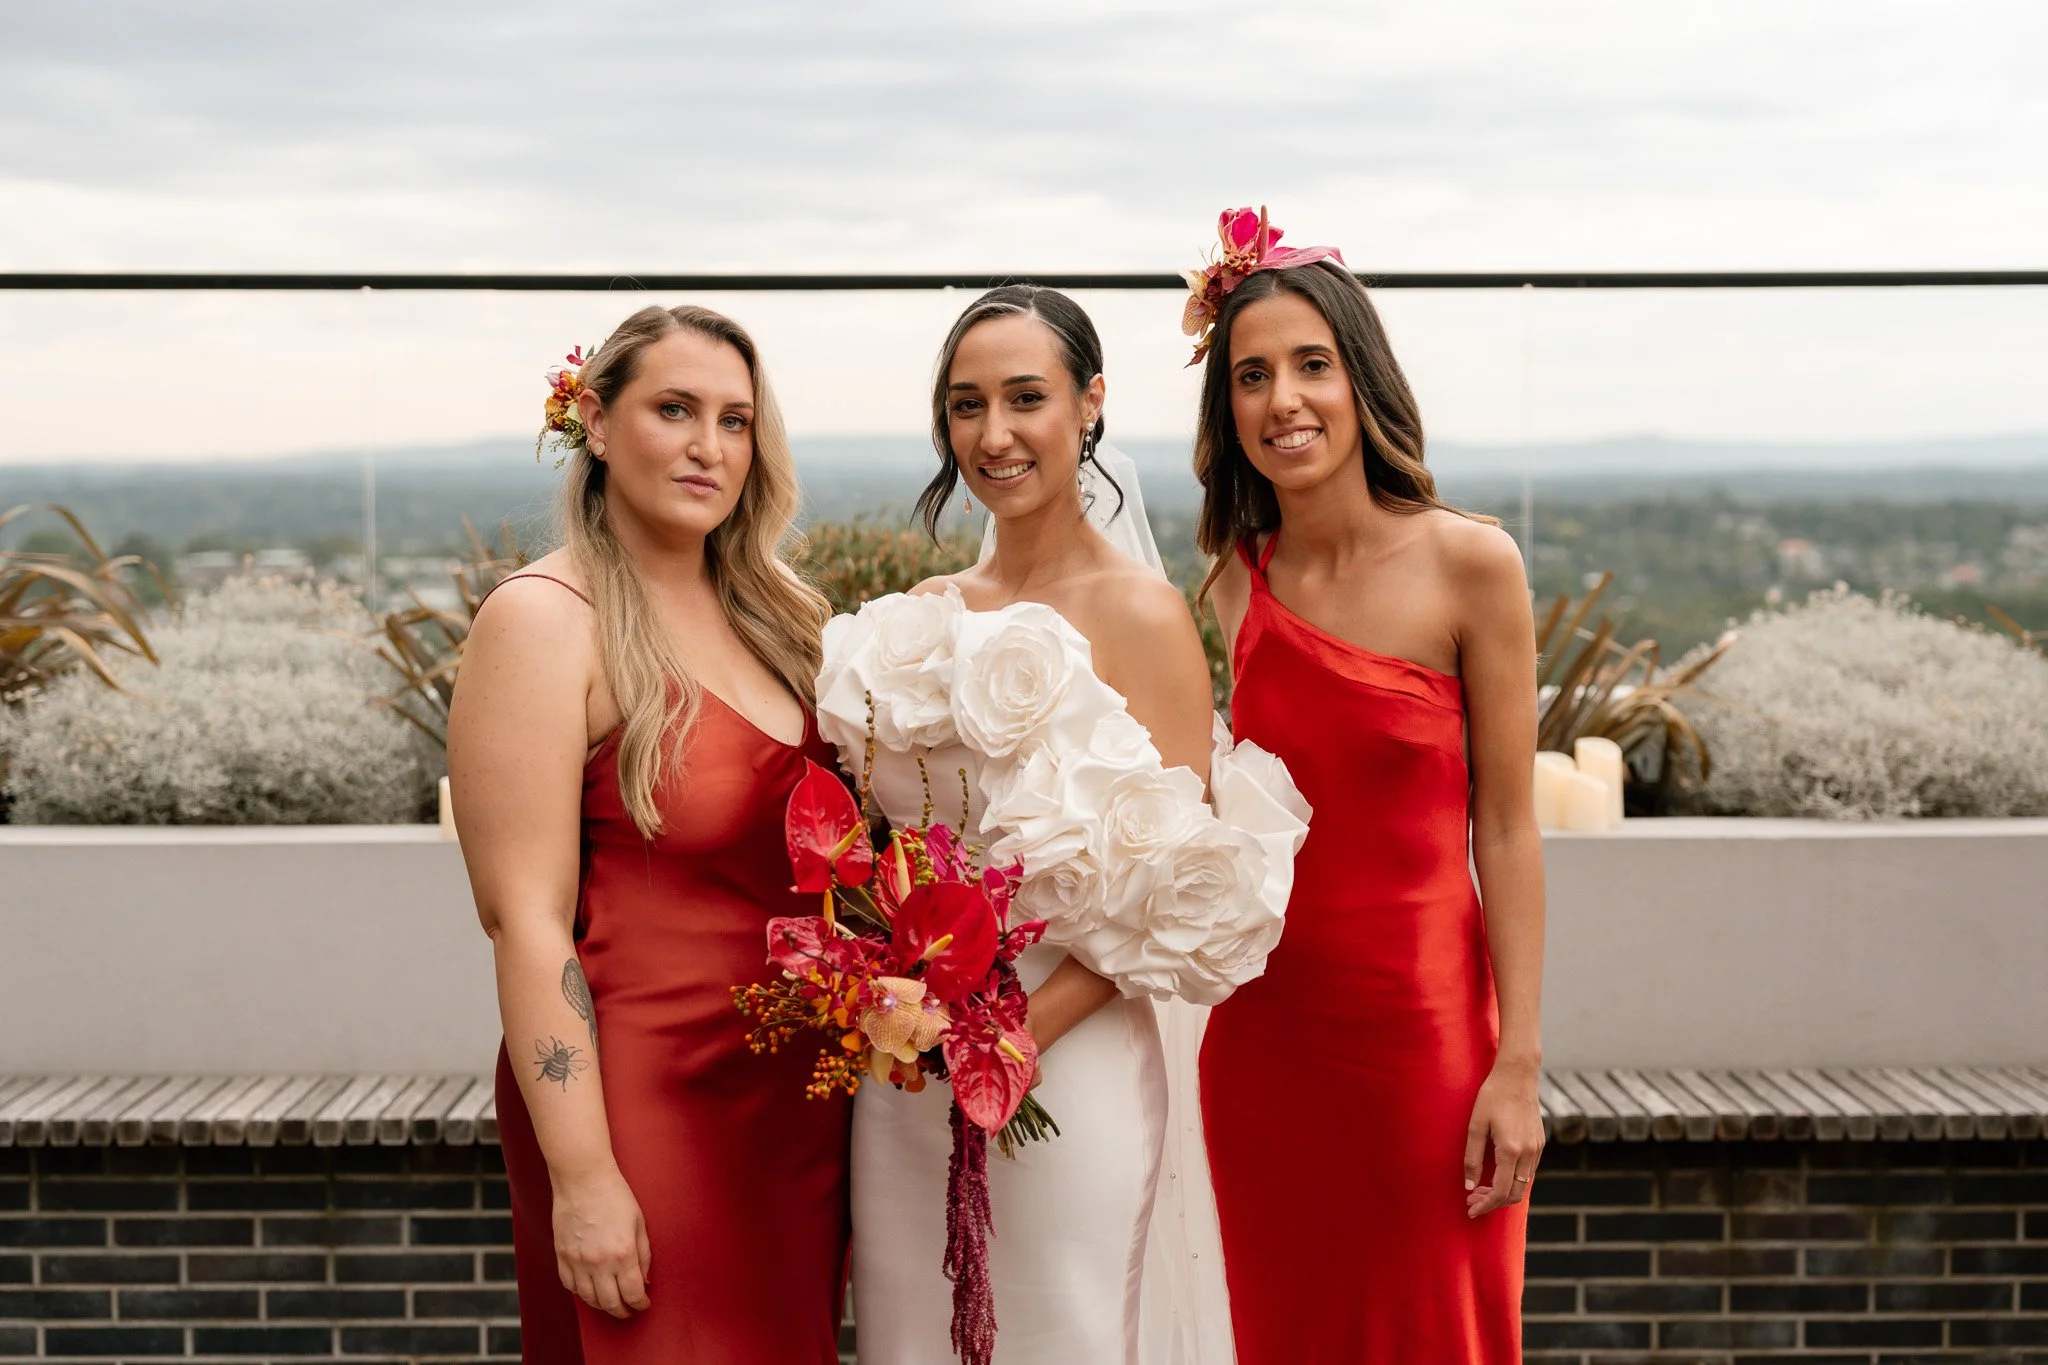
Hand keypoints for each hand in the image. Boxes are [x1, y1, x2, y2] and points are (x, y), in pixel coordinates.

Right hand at [551, 1161, 651, 1317]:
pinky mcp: (562, 1256)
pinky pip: (569, 1285)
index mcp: (623, 1253)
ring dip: (602, 1305)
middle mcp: (599, 1262)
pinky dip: (581, 1293)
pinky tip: (589, 1290)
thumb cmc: (615, 1196)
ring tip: (611, 1302)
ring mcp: (577, 1261)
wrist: (583, 1179)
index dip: (640, 1303)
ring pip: (589, 1299)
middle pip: (610, 1303)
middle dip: (622, 1311)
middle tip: (628, 1310)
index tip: (643, 1304)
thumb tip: (644, 1280)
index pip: (633, 1293)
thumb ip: (644, 1255)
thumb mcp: (639, 1223)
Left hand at [1464, 1060, 1543, 1218]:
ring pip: (1523, 1185)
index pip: (1500, 1191)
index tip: (1470, 1209)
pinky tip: (1497, 1175)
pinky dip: (1513, 1181)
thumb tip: (1468, 1185)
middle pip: (1514, 1194)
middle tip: (1472, 1200)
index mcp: (1511, 1150)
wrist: (1518, 1075)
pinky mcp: (1540, 1143)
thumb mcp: (1475, 1125)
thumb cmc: (1492, 1096)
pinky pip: (1528, 1172)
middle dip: (1493, 1203)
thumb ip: (1472, 1157)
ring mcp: (1537, 1149)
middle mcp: (1528, 1153)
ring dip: (1503, 1193)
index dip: (1485, 1205)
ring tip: (1481, 1189)